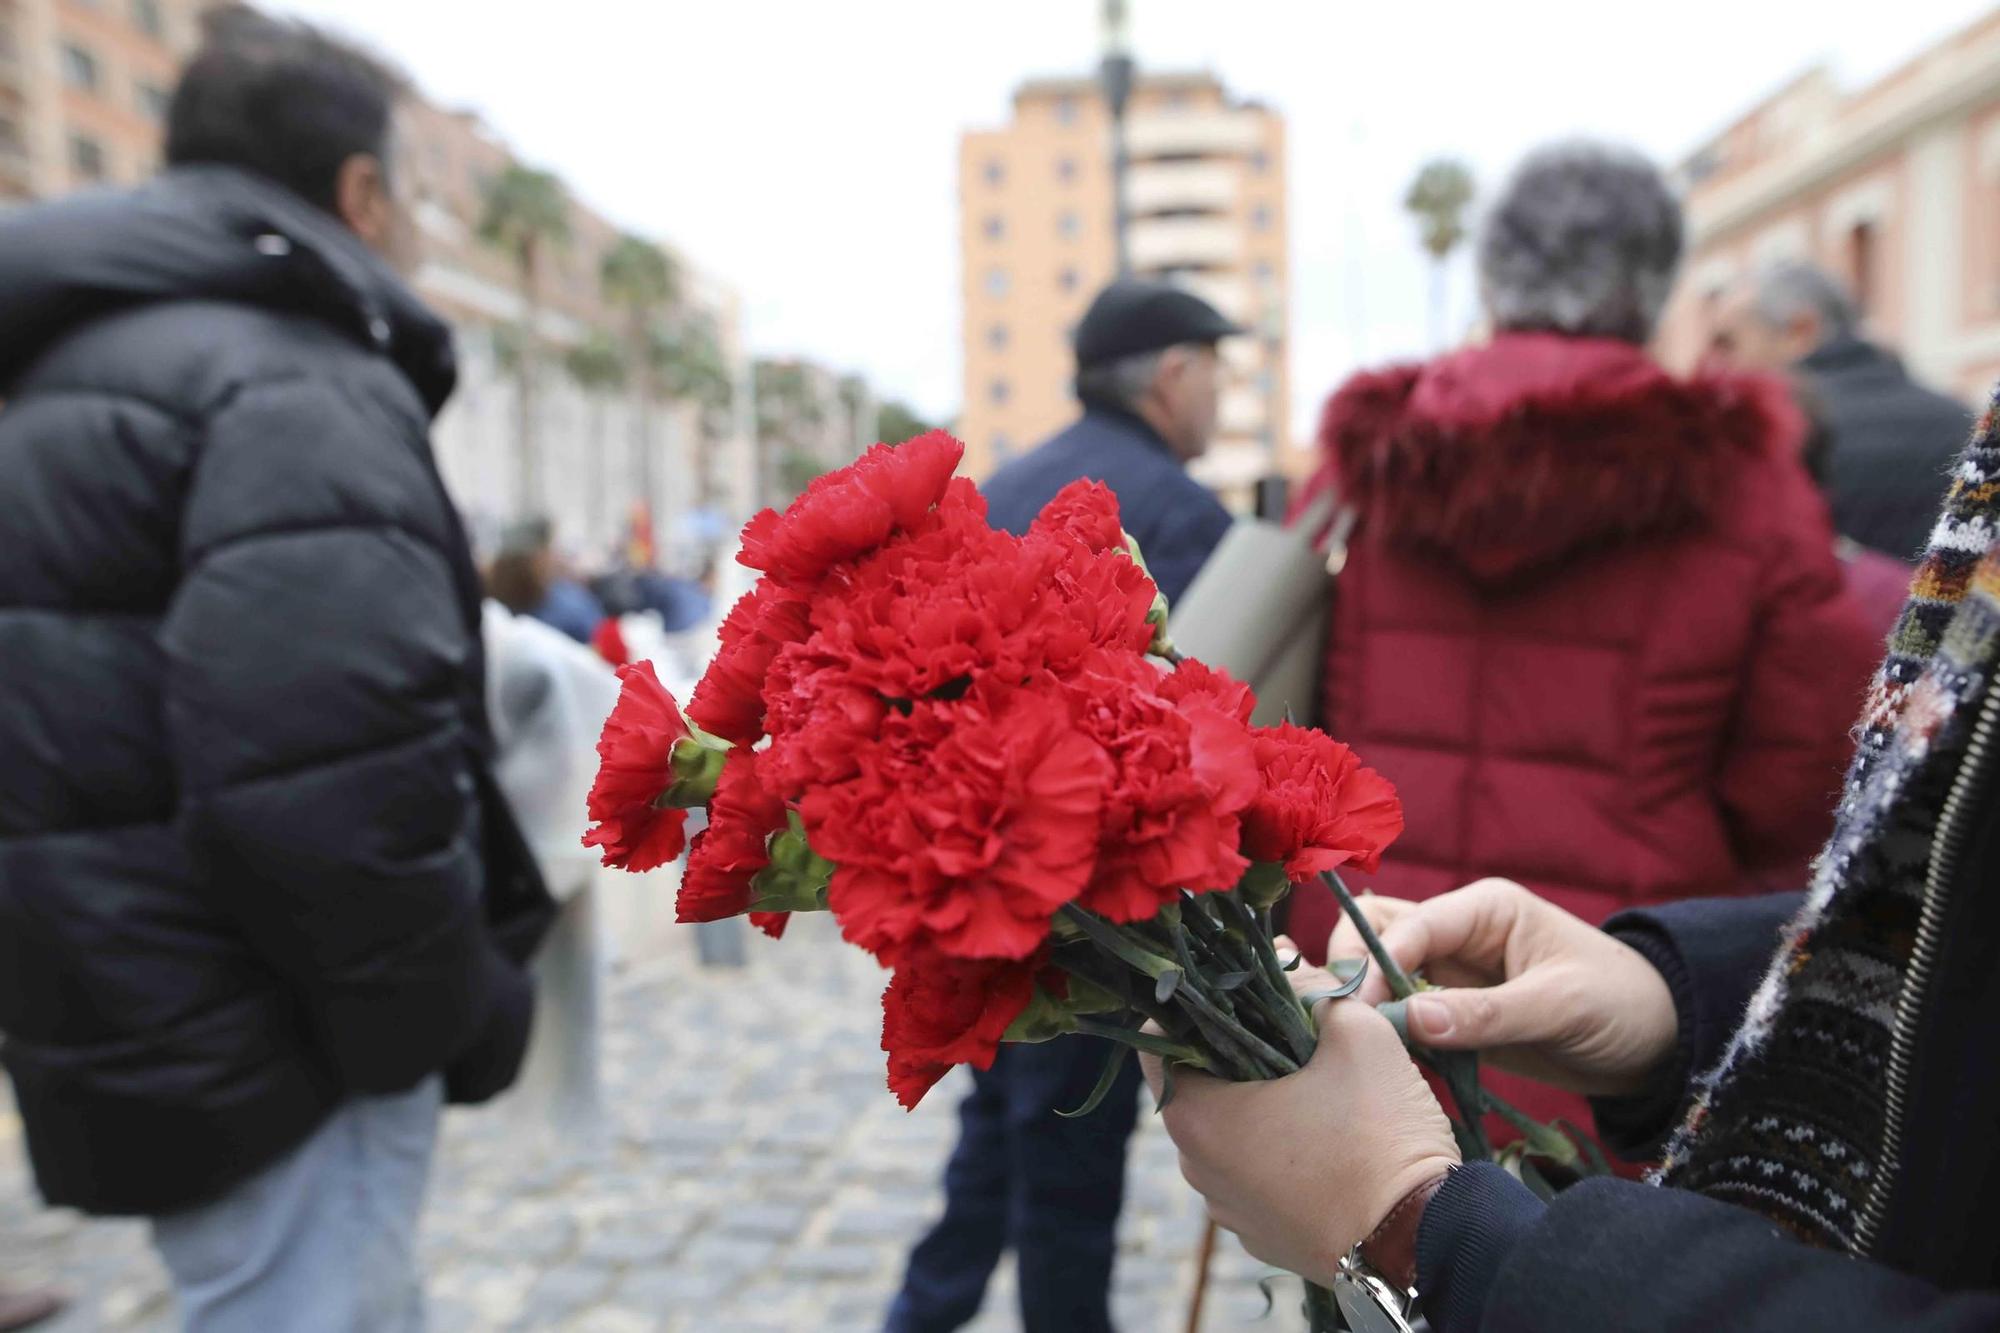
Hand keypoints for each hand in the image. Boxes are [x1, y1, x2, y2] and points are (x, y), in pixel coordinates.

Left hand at [1139, 961, 1458, 1286]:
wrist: (1422, 1242)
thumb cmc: (1379, 1131)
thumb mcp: (1357, 1032)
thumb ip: (1315, 991)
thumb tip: (1292, 966)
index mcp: (1194, 1116)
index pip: (1160, 1042)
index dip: (1195, 1006)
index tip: (1236, 990)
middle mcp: (1196, 1169)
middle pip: (1196, 1088)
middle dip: (1235, 1053)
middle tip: (1284, 1027)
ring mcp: (1229, 1212)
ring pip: (1230, 1136)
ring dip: (1260, 1104)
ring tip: (1313, 1080)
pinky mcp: (1265, 1239)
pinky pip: (1258, 1178)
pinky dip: (1281, 1152)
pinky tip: (1327, 1135)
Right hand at [1327, 879, 1677, 1095]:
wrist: (1658, 1044)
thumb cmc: (1620, 1006)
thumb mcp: (1559, 1007)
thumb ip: (1485, 1014)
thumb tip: (1408, 1020)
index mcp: (1483, 910)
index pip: (1406, 926)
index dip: (1373, 966)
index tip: (1358, 1015)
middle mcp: (1458, 933)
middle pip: (1374, 936)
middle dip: (1353, 974)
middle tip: (1347, 1026)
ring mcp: (1452, 974)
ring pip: (1378, 973)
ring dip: (1363, 1003)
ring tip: (1353, 1043)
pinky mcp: (1453, 1014)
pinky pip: (1401, 1015)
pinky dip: (1385, 1032)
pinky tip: (1379, 1059)